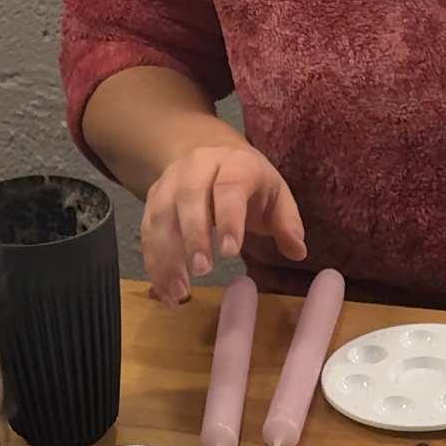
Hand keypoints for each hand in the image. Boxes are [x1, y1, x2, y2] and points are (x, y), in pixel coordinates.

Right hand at [142, 139, 306, 302]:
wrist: (210, 152)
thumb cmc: (249, 182)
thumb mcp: (275, 194)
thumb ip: (286, 222)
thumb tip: (297, 251)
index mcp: (234, 164)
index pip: (228, 187)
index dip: (228, 218)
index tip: (230, 252)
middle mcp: (198, 167)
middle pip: (189, 198)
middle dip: (193, 236)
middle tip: (202, 272)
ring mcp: (170, 182)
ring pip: (161, 215)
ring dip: (166, 256)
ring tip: (178, 292)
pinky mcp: (153, 200)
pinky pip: (147, 231)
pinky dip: (153, 264)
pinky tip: (165, 292)